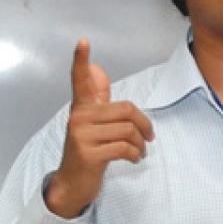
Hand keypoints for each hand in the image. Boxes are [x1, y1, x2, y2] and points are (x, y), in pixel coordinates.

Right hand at [44, 39, 153, 218]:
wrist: (73, 183)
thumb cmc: (88, 149)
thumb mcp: (93, 123)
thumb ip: (97, 97)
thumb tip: (98, 67)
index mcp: (81, 108)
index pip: (79, 80)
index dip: (80, 60)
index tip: (83, 40)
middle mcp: (78, 118)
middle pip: (127, 110)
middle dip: (144, 125)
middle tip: (149, 138)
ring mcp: (81, 135)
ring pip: (128, 130)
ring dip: (142, 144)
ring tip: (140, 151)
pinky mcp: (88, 153)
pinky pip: (125, 148)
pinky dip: (136, 154)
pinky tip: (134, 159)